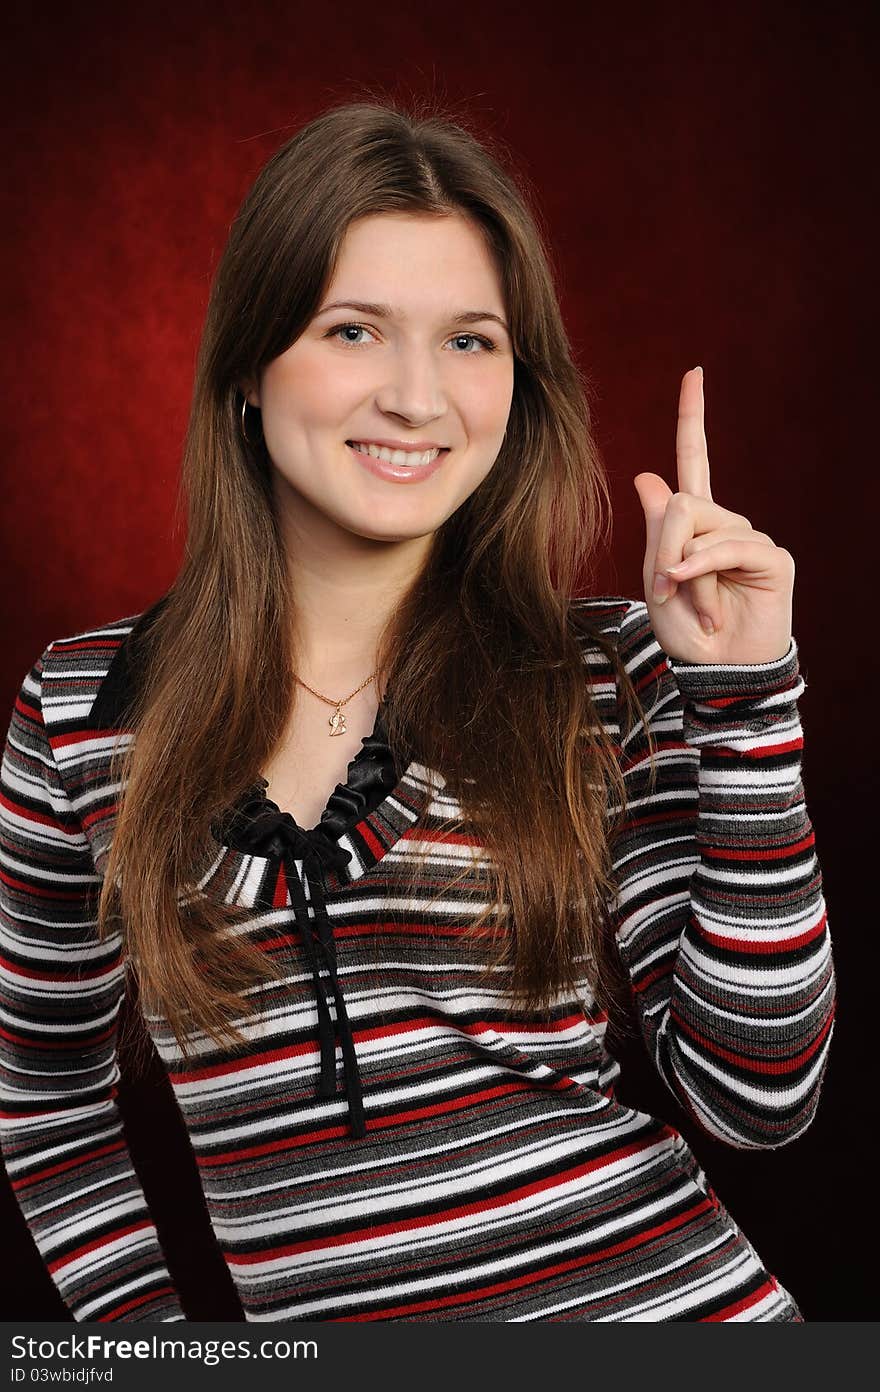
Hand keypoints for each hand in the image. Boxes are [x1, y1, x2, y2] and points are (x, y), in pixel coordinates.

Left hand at [632, 367, 793, 663]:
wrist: (715, 671)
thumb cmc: (685, 632)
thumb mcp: (656, 579)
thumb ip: (655, 531)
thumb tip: (647, 476)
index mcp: (695, 524)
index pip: (694, 460)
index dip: (692, 417)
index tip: (694, 373)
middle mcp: (726, 524)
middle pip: (682, 503)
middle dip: (663, 546)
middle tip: (664, 589)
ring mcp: (751, 539)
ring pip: (700, 526)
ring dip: (684, 571)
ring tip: (691, 607)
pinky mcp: (771, 558)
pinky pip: (729, 546)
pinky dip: (704, 569)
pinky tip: (701, 598)